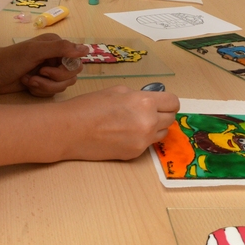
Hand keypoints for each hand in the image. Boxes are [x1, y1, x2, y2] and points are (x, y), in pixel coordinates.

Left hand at [0, 34, 88, 96]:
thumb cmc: (10, 60)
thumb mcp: (36, 51)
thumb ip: (61, 48)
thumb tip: (86, 49)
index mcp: (56, 46)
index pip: (76, 62)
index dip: (64, 70)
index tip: (46, 69)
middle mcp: (55, 58)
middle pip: (71, 76)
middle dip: (53, 80)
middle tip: (37, 75)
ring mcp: (49, 71)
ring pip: (62, 86)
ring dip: (44, 86)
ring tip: (28, 80)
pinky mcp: (42, 83)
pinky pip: (51, 93)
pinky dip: (39, 90)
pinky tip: (26, 84)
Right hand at [64, 86, 179, 160]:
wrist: (71, 130)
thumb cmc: (90, 106)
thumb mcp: (118, 91)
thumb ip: (139, 96)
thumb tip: (150, 101)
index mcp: (145, 102)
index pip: (173, 103)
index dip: (168, 102)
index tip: (163, 103)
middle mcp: (149, 122)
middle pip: (171, 119)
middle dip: (163, 114)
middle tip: (149, 113)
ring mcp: (143, 140)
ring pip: (162, 133)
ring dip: (155, 128)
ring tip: (136, 124)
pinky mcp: (135, 154)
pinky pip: (148, 144)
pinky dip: (142, 139)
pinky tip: (125, 134)